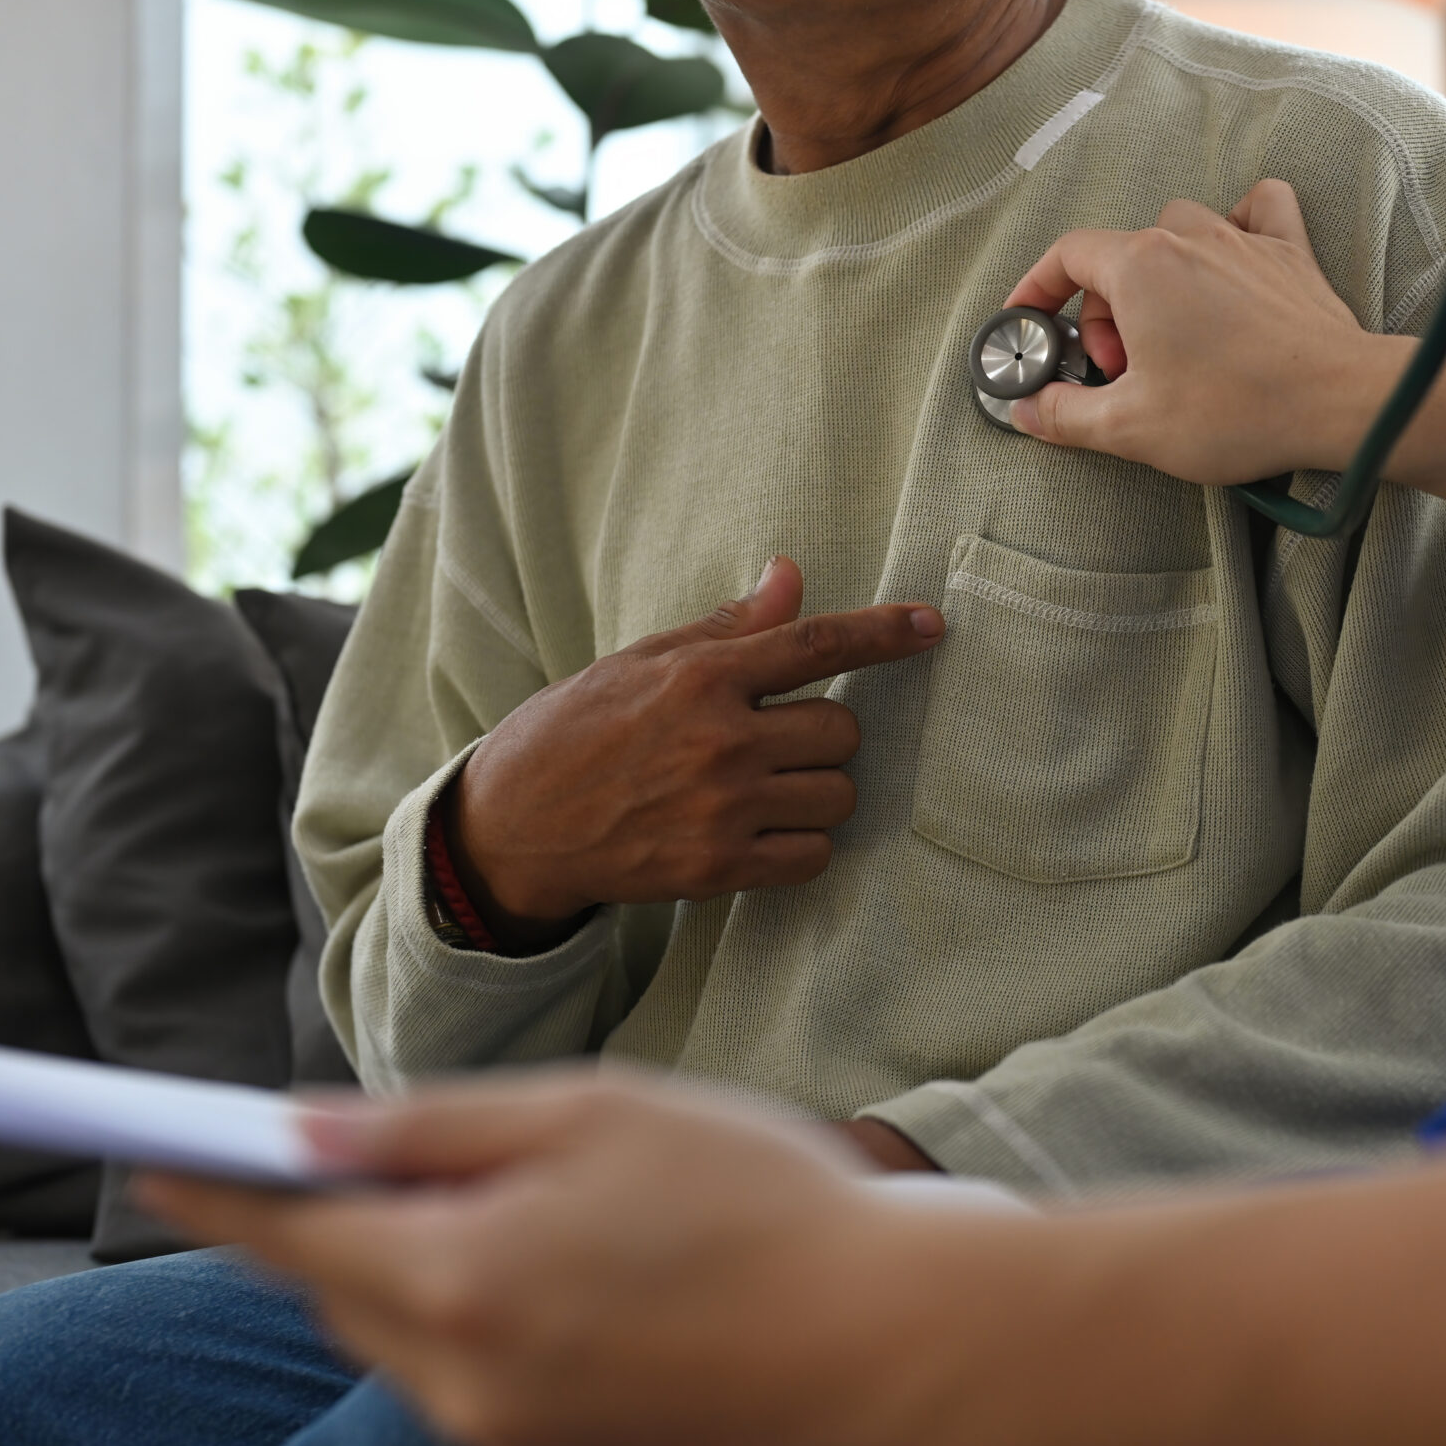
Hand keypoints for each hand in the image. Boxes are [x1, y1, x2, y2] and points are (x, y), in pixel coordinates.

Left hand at [138, 1072, 1039, 1445]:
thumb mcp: (594, 1111)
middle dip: (341, 1226)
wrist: (895, 1344)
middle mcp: (463, 1386)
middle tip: (376, 1155)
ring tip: (513, 1210)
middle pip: (345, 1299)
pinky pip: (478, 1394)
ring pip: (411, 1349)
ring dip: (419, 1279)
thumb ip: (432, 1126)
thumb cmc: (758, 1199)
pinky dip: (484, 1332)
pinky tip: (574, 1284)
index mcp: (458, 1281)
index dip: (215, 1190)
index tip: (157, 1158)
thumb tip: (304, 1133)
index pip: (288, 1236)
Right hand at [448, 556, 942, 948]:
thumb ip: (725, 628)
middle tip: (781, 741)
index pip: (815, 645)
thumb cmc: (576, 731)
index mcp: (701, 677)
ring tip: (769, 789)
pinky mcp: (718, 869)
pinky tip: (765, 832)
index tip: (931, 626)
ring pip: (837, 797)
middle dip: (826, 735)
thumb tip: (790, 576)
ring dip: (820, 792)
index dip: (884, 633)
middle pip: (842, 733)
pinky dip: (804, 845)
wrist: (513, 825)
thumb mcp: (640, 662)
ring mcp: (722, 809)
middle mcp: (720, 741)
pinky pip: (813, 857)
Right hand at [1000, 181, 1406, 484]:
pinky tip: (1232, 253)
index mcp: (1139, 267)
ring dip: (1158, 276)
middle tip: (1119, 374)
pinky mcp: (1289, 255)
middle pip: (1118, 258)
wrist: (1338, 403)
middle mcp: (1187, 237)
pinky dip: (1239, 221)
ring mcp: (1241, 239)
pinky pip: (1259, 208)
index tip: (1029, 324)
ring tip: (1167, 333)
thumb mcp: (1130, 426)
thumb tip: (1028, 410)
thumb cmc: (1237, 410)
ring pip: (1177, 230)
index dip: (1037, 291)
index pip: (1065, 256)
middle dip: (1105, 317)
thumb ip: (1065, 414)